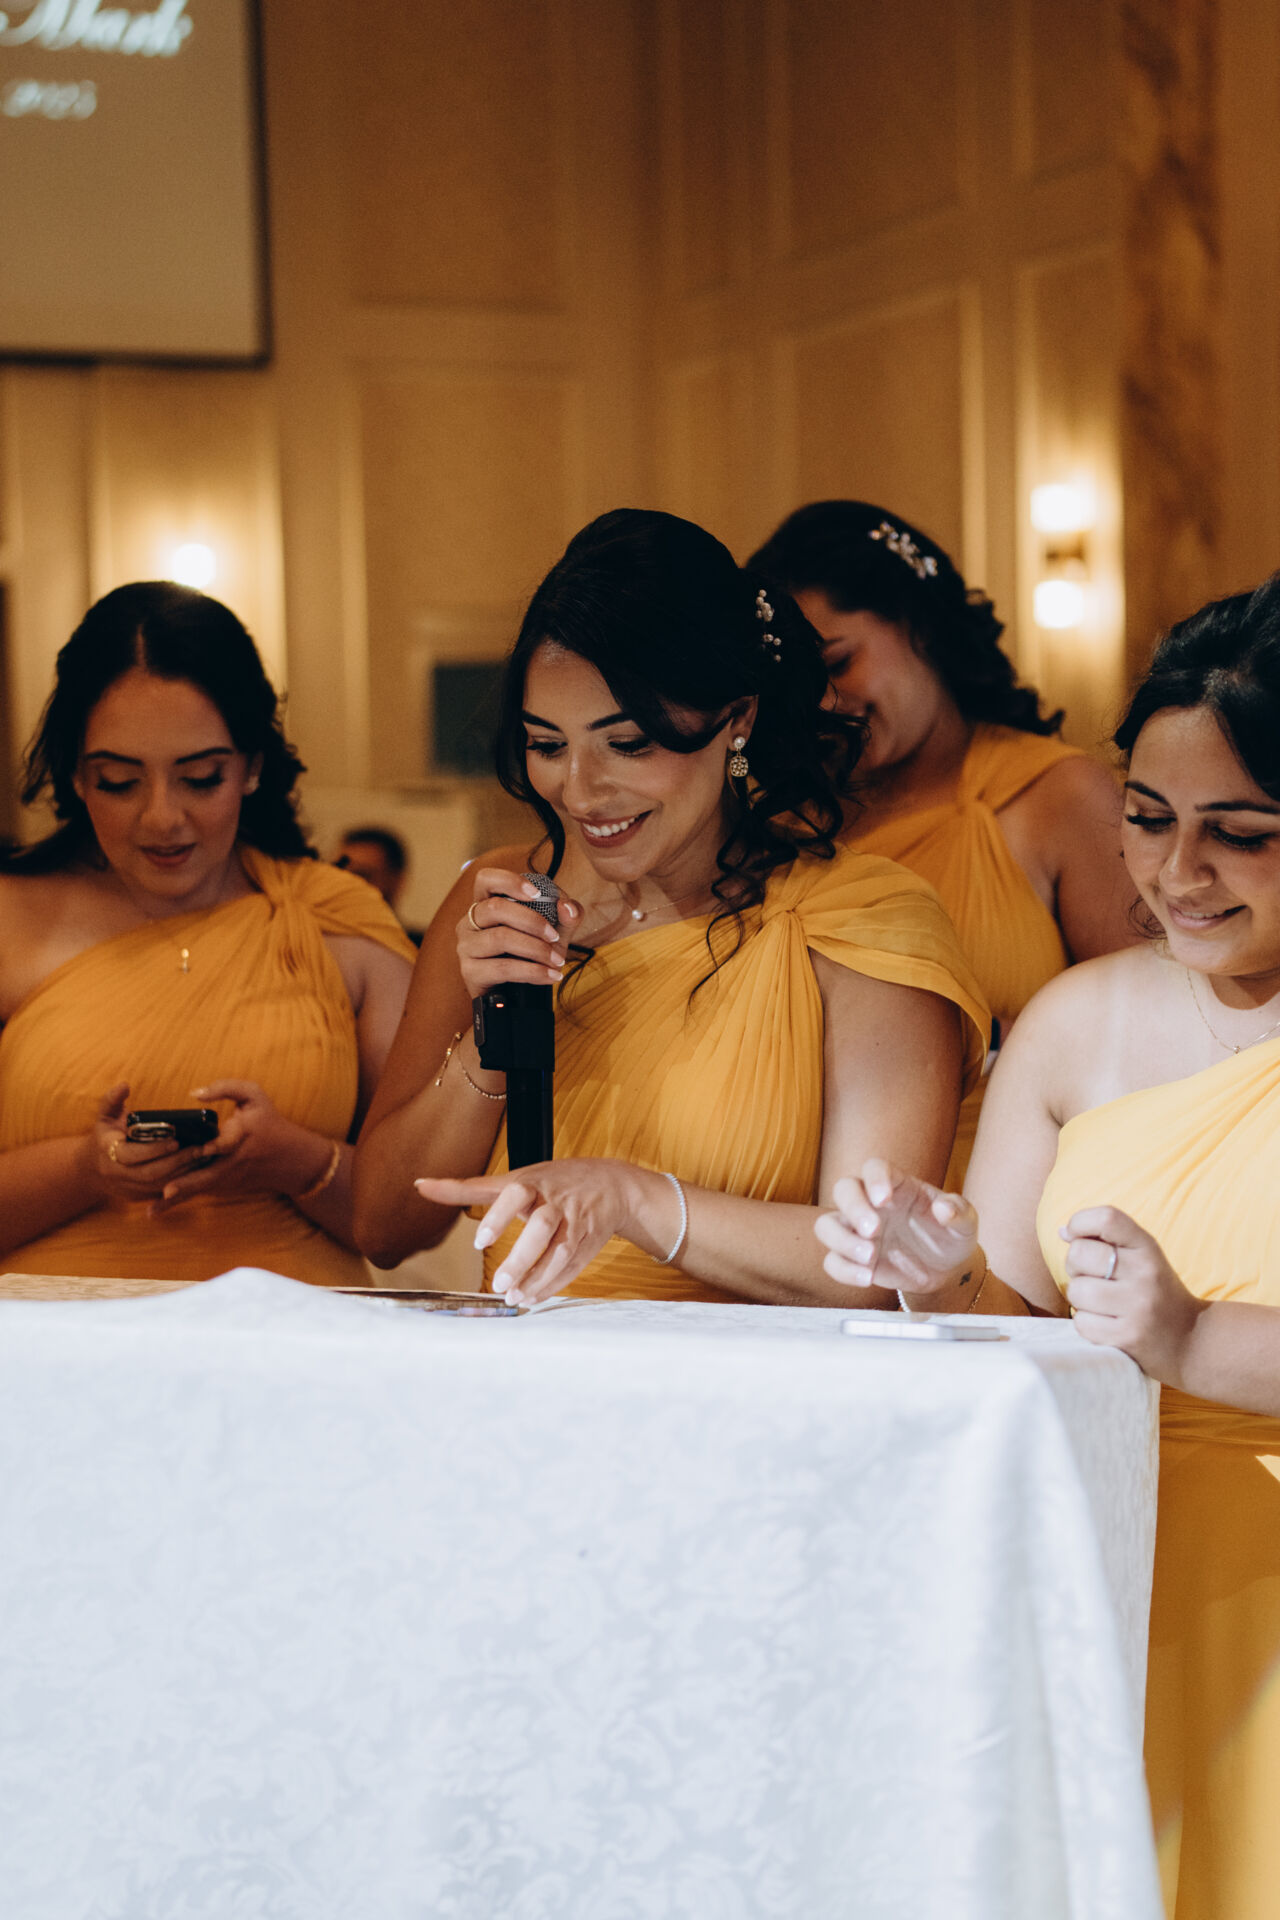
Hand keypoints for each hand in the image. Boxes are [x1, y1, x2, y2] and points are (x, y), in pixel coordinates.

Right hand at [91, 1084, 218, 1200]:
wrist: (91, 1170)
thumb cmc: (105, 1135)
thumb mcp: (105, 1116)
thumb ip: (112, 1099)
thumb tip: (124, 1085)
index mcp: (108, 1152)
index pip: (131, 1155)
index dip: (154, 1149)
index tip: (177, 1139)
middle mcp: (116, 1175)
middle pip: (150, 1174)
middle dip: (177, 1162)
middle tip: (200, 1149)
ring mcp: (128, 1189)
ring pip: (159, 1186)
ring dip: (183, 1173)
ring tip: (203, 1157)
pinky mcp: (139, 1198)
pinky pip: (162, 1192)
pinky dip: (181, 1182)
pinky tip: (198, 1169)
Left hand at [147, 1080, 335, 1213]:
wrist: (290, 1159)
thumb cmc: (269, 1122)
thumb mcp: (254, 1096)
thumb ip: (226, 1088)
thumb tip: (195, 1093)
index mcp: (241, 1135)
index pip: (227, 1142)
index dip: (215, 1146)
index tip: (202, 1150)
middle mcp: (233, 1161)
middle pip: (208, 1175)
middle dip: (188, 1183)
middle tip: (166, 1191)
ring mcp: (227, 1177)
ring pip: (199, 1188)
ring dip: (176, 1200)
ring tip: (152, 1209)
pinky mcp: (223, 1187)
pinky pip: (197, 1192)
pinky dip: (177, 1202)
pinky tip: (154, 1211)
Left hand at [413, 1157, 656, 1303]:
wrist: (612, 1184)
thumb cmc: (552, 1182)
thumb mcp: (513, 1179)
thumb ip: (467, 1187)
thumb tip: (420, 1185)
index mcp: (535, 1183)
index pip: (517, 1195)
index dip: (500, 1218)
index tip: (479, 1243)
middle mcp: (556, 1202)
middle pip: (542, 1228)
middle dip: (522, 1258)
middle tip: (499, 1284)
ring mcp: (575, 1223)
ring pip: (560, 1252)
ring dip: (537, 1277)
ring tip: (512, 1298)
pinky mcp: (588, 1243)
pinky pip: (571, 1268)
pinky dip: (551, 1285)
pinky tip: (530, 1298)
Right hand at [457, 868, 580, 1000]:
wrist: (519, 997)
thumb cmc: (532, 956)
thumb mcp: (555, 933)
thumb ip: (567, 916)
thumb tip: (567, 907)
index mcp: (486, 905)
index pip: (486, 879)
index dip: (509, 881)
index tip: (537, 893)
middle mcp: (470, 922)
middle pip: (495, 908)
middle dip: (532, 921)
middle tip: (555, 937)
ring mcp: (466, 946)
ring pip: (500, 938)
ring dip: (535, 949)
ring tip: (557, 961)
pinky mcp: (470, 972)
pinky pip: (503, 968)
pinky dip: (532, 972)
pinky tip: (549, 976)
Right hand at [814, 1157, 979, 1296]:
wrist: (947, 1269)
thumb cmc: (951, 1236)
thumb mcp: (965, 1223)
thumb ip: (958, 1212)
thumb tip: (944, 1208)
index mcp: (897, 1186)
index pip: (874, 1167)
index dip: (874, 1178)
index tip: (883, 1198)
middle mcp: (871, 1204)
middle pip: (843, 1189)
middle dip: (853, 1208)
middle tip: (873, 1230)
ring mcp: (858, 1232)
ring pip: (826, 1225)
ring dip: (841, 1240)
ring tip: (870, 1257)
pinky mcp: (854, 1259)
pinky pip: (833, 1261)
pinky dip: (844, 1270)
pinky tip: (868, 1277)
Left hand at [1060, 1206, 1204, 1383]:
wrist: (1191, 1340)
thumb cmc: (1154, 1292)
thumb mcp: (1141, 1257)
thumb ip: (1104, 1239)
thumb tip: (1062, 1232)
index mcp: (1147, 1248)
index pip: (1106, 1218)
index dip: (1079, 1222)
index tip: (1074, 1235)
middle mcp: (1145, 1274)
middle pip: (1079, 1254)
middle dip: (1074, 1266)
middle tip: (1090, 1277)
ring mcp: (1138, 1307)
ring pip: (1076, 1291)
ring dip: (1080, 1299)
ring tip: (1100, 1303)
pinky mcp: (1128, 1337)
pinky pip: (1081, 1322)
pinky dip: (1086, 1323)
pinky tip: (1106, 1324)